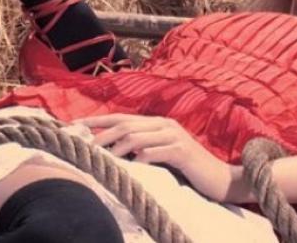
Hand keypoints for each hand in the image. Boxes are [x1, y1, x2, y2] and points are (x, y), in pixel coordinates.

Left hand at [78, 114, 235, 201]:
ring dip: (117, 147)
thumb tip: (113, 151)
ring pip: (138, 136)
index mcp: (158, 123)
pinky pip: (157, 151)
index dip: (98, 121)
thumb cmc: (188, 169)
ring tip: (103, 157)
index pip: (121, 118)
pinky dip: (143, 157)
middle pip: (126, 124)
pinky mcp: (183, 152)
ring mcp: (175, 137)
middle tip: (83, 145)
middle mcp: (164, 125)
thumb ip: (143, 148)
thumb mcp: (163, 155)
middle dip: (102, 134)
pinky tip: (133, 165)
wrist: (221, 178)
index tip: (75, 126)